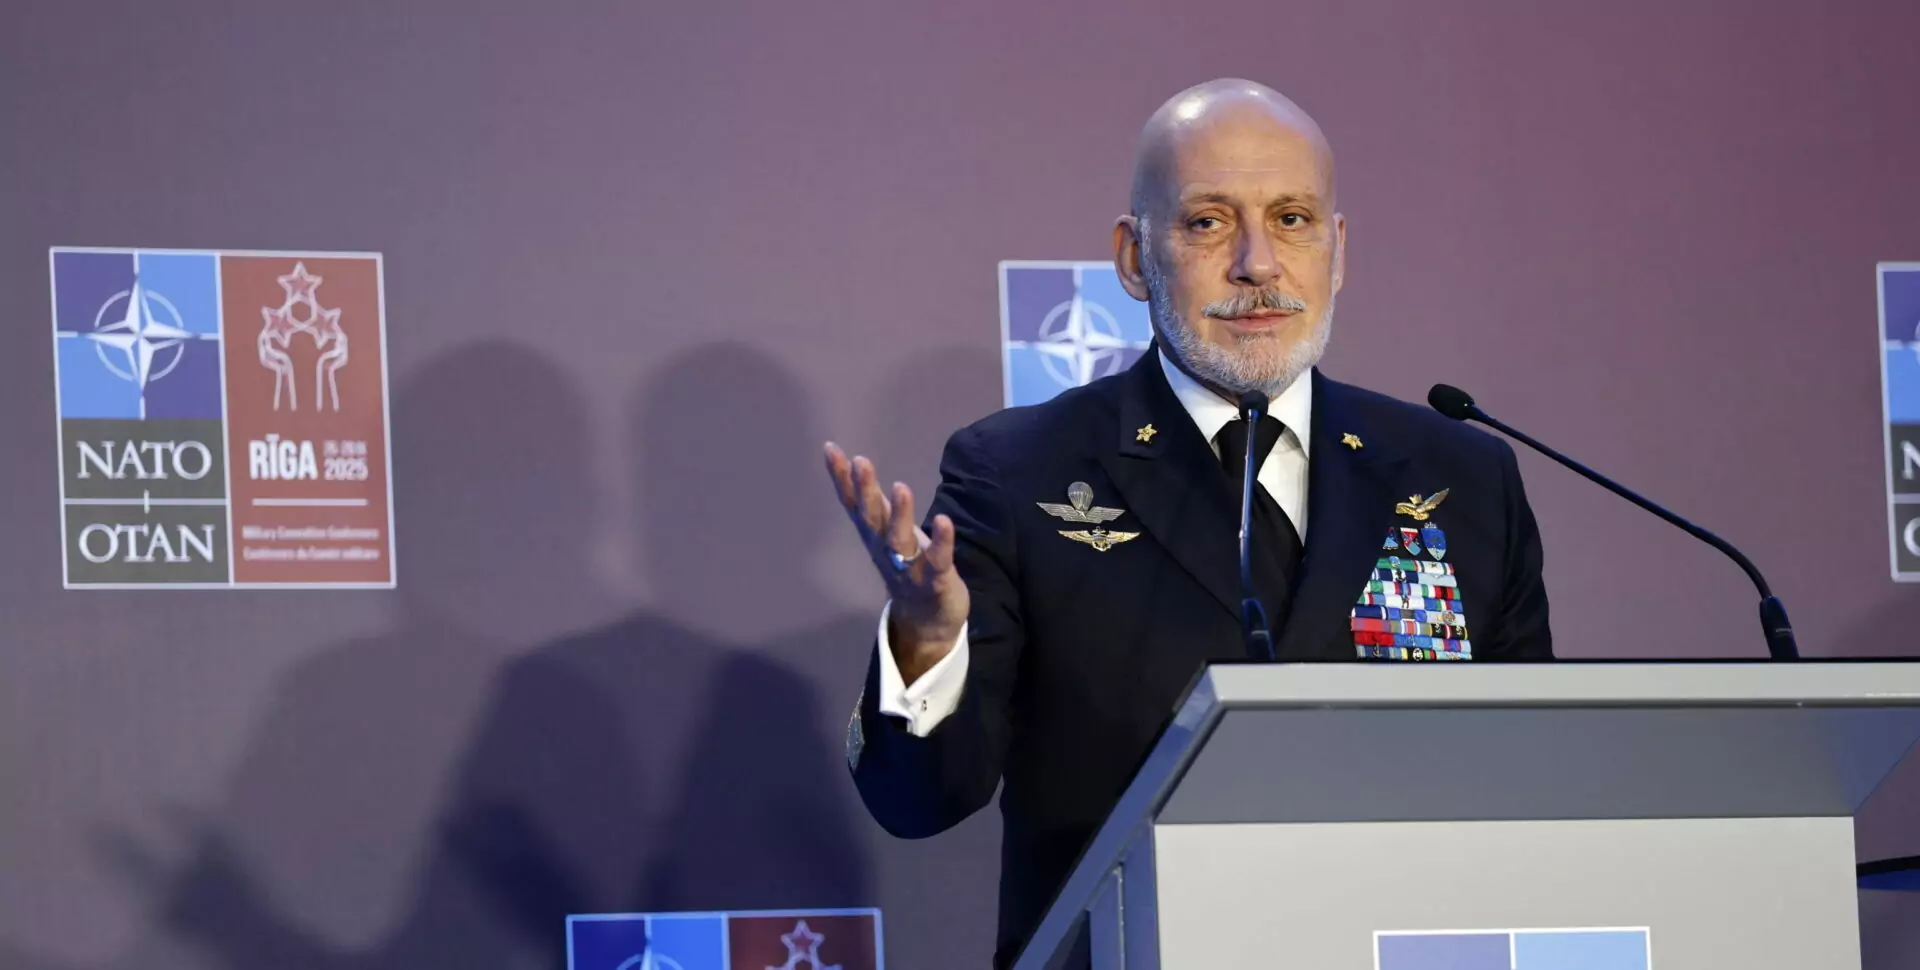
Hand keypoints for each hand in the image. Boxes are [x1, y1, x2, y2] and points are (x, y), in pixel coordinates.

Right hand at [824, 442, 967, 681]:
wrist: (925, 620)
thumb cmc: (905, 565)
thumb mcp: (884, 529)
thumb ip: (870, 500)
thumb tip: (852, 463)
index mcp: (874, 534)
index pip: (854, 502)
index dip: (841, 477)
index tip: (831, 449)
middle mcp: (885, 548)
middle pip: (872, 517)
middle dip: (865, 491)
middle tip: (860, 462)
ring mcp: (908, 566)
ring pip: (899, 539)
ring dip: (899, 514)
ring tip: (900, 487)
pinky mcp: (935, 580)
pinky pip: (938, 560)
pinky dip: (941, 542)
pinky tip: (945, 522)